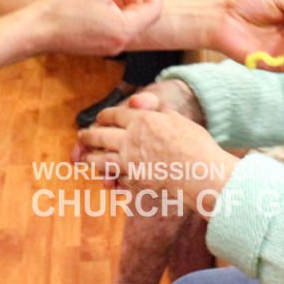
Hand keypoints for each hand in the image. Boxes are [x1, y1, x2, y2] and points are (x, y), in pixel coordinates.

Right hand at [32, 0, 165, 55]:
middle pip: (140, 17)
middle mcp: (119, 43)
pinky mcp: (95, 46)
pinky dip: (114, 12)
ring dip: (124, 2)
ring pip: (126, 22)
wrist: (35, 29)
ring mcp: (106, 47)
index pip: (153, 12)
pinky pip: (113, 27)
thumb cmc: (64, 6)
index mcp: (124, 30)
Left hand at [77, 93, 236, 209]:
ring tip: (85, 158)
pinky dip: (110, 177)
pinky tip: (108, 177)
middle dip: (87, 136)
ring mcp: (129, 163)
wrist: (202, 174)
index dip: (104, 116)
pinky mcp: (133, 182)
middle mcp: (130, 140)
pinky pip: (116, 178)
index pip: (113, 115)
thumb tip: (140, 102)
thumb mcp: (177, 117)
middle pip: (99, 136)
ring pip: (99, 161)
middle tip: (82, 136)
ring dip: (90, 159)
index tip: (100, 119)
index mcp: (141, 120)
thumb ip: (156, 109)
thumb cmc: (195, 144)